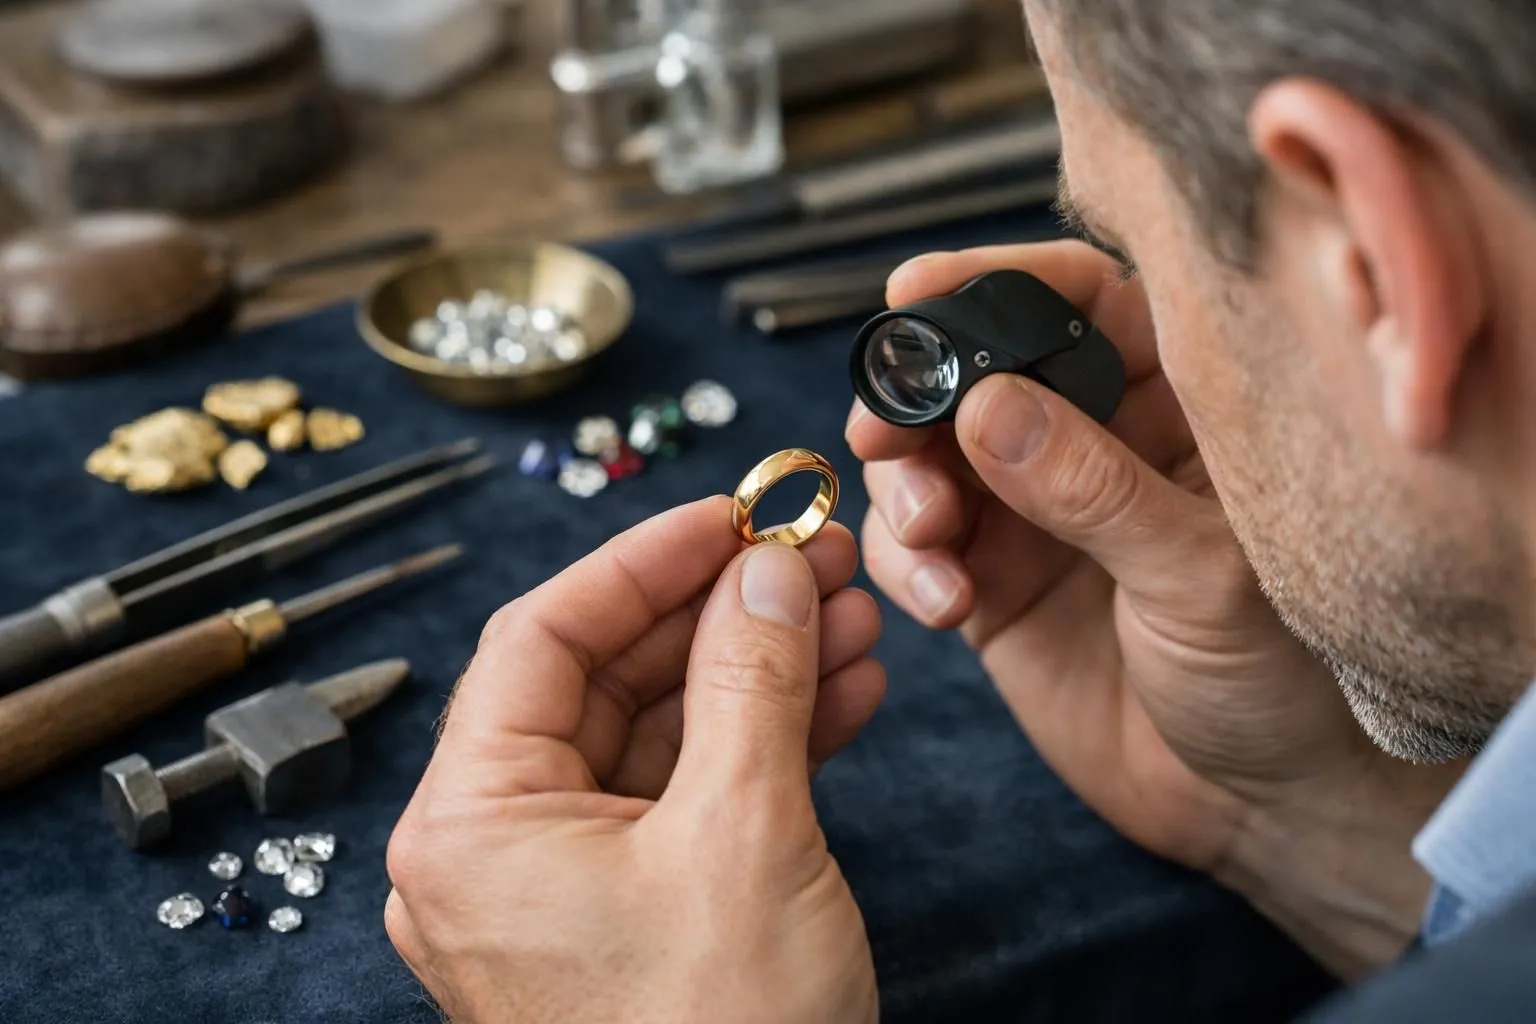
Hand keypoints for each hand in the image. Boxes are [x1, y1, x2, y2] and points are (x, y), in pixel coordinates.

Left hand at [385, 497, 882, 1023]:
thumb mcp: (745, 835)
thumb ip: (754, 679)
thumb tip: (770, 569)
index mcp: (471, 824)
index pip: (543, 636)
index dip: (643, 559)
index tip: (731, 512)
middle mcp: (497, 850)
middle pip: (608, 679)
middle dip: (723, 612)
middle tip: (811, 557)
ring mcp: (562, 886)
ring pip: (660, 735)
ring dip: (758, 671)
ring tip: (851, 617)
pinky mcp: (627, 914)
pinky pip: (685, 797)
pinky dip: (761, 744)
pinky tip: (841, 695)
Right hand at [849, 241, 1462, 976]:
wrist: (1254, 808)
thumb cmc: (1283, 680)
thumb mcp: (1204, 573)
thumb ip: (1094, 487)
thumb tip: (988, 406)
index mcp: (1174, 404)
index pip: (1078, 300)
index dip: (993, 281)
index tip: (915, 290)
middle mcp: (1093, 442)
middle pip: (975, 373)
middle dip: (916, 392)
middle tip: (886, 426)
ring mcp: (1032, 513)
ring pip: (929, 456)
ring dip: (904, 483)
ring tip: (930, 530)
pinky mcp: (990, 583)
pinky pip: (915, 547)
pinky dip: (904, 564)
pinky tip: (945, 605)